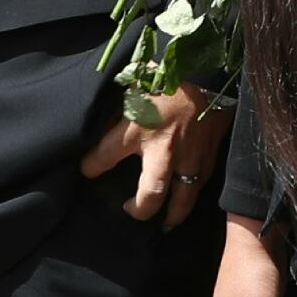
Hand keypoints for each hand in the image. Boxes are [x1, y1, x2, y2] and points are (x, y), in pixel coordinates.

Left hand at [82, 84, 228, 227]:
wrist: (211, 73)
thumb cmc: (165, 80)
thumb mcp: (132, 90)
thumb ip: (116, 113)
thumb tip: (98, 127)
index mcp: (139, 128)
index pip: (104, 156)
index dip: (90, 167)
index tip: (86, 170)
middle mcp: (165, 148)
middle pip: (151, 195)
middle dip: (140, 209)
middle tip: (129, 210)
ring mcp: (190, 156)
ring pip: (182, 199)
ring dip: (172, 215)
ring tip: (163, 223)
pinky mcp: (209, 156)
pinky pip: (201, 185)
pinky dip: (192, 197)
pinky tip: (184, 203)